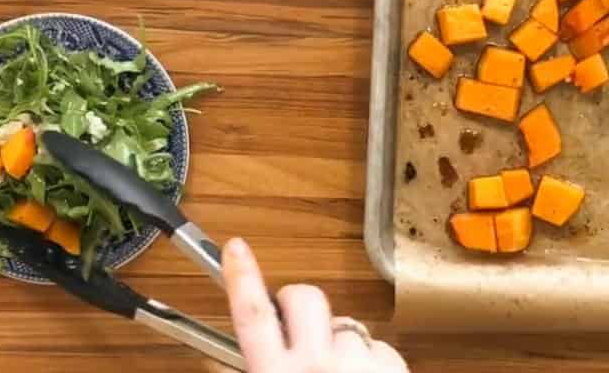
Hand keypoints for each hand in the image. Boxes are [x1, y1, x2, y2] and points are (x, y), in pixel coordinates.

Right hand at [223, 237, 407, 372]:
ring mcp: (358, 367)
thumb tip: (213, 365)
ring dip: (341, 344)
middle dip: (298, 303)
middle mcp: (316, 366)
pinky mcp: (394, 372)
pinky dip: (374, 363)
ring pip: (346, 325)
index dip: (240, 277)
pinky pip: (382, 349)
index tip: (236, 248)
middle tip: (297, 327)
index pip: (251, 315)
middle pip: (303, 298)